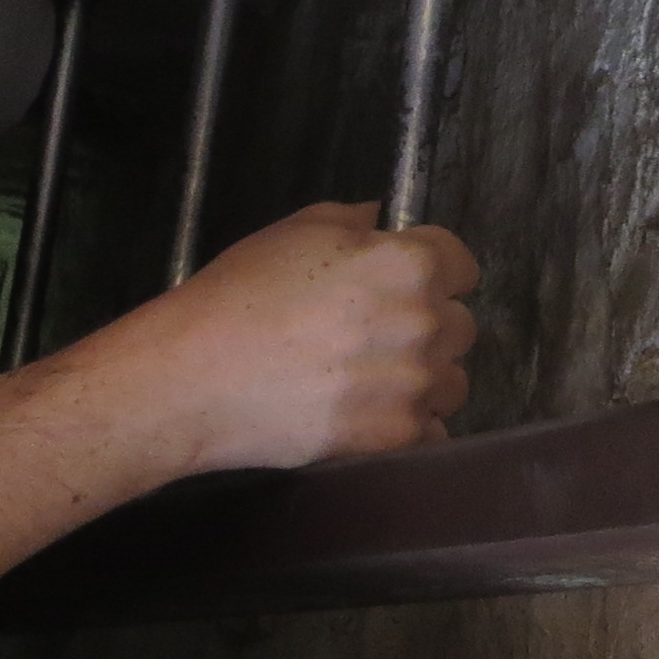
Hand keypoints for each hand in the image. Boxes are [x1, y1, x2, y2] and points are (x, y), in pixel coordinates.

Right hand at [106, 200, 478, 470]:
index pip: (462, 265)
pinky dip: (410, 428)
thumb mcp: (294, 231)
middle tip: (375, 335)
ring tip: (371, 380)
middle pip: (460, 325)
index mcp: (408, 264)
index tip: (406, 285)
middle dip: (427, 326)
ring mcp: (414, 386)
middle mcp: (424, 323)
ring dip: (423, 379)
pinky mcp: (395, 438)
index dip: (434, 272)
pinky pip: (432, 434)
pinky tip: (370, 416)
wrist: (196, 376)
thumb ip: (352, 222)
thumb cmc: (240, 295)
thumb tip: (381, 220)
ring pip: (452, 382)